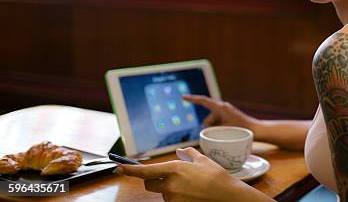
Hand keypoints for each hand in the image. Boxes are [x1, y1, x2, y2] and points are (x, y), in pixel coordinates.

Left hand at [117, 148, 268, 201]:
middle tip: (171, 178)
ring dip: (170, 189)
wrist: (227, 195)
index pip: (145, 171)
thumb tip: (181, 151)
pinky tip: (192, 194)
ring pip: (163, 193)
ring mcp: (173, 198)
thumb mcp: (203, 160)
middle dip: (155, 180)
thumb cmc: (216, 176)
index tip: (118, 168)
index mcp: (175, 169)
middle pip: (150, 184)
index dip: (129, 170)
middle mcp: (170, 184)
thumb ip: (188, 154)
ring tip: (191, 187)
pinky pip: (171, 201)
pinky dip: (178, 197)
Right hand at [182, 94, 261, 135]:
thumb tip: (204, 130)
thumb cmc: (243, 129)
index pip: (204, 101)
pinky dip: (218, 130)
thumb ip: (213, 129)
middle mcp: (223, 108)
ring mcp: (226, 113)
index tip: (183, 97)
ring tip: (226, 135)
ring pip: (212, 123)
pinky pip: (218, 124)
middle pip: (208, 117)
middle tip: (221, 134)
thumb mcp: (225, 129)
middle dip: (209, 127)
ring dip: (215, 130)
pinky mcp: (228, 118)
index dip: (192, 99)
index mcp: (221, 107)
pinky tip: (225, 135)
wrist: (258, 130)